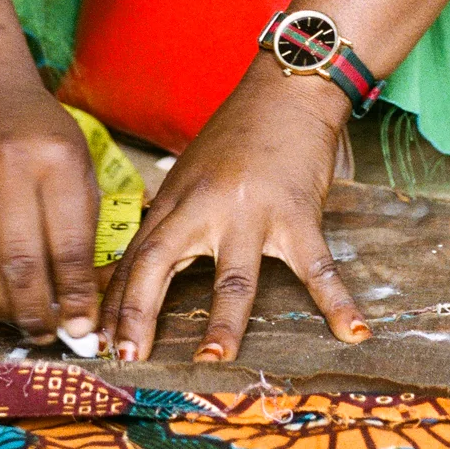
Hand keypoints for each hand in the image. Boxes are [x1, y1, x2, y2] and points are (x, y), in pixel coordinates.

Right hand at [0, 73, 99, 340]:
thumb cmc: (43, 136)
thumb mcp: (79, 165)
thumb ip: (82, 228)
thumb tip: (83, 301)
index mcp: (56, 159)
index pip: (67, 244)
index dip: (75, 295)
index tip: (82, 326)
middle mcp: (7, 169)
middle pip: (20, 263)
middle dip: (37, 312)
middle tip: (50, 335)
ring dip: (2, 310)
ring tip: (21, 324)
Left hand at [99, 62, 371, 363]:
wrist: (288, 91)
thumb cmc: (237, 137)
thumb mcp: (190, 176)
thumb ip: (170, 221)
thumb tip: (137, 267)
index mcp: (176, 202)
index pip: (134, 258)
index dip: (114, 303)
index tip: (96, 342)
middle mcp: (204, 208)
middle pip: (159, 262)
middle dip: (138, 311)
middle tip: (124, 355)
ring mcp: (251, 212)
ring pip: (233, 275)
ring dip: (223, 320)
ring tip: (214, 358)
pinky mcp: (297, 214)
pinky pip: (317, 266)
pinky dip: (338, 301)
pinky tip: (353, 331)